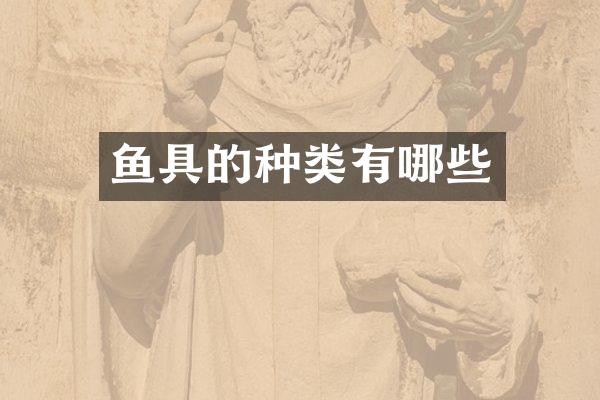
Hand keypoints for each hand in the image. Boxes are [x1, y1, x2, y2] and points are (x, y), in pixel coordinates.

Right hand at [160, 0, 236, 128]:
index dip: (186, 7)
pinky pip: (192, 73)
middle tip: (218, 21)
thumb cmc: (200, 88)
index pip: (176, 22)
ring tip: (226, 49)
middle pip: (178, 35)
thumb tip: (231, 24)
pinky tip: (221, 63)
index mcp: (176, 49)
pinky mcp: (178, 89)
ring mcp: (172, 75)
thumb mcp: (213, 64)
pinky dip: (207, 65)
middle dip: (198, 26)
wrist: (188, 117)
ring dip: (210, 48)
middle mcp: (170, 59)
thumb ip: (221, 45)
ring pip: (187, 55)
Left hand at [393, 239, 512, 350]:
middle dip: (406, 293)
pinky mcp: (444, 335)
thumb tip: (445, 240)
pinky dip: (408, 318)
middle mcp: (452, 318)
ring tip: (398, 289)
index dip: (414, 281)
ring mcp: (447, 329)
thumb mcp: (478, 275)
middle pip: (421, 307)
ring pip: (418, 320)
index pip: (431, 292)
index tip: (403, 270)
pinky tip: (403, 305)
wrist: (498, 325)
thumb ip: (461, 258)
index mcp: (460, 302)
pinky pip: (421, 329)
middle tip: (397, 278)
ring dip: (404, 305)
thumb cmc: (486, 296)